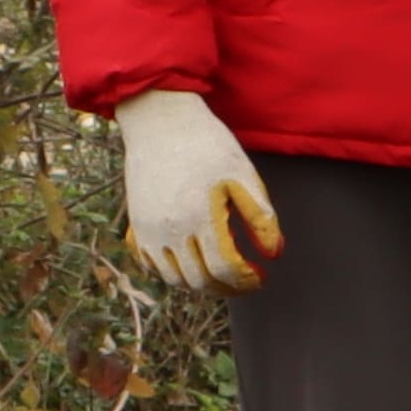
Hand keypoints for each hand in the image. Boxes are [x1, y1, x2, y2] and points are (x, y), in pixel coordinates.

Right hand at [116, 90, 284, 292]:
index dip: (247, 280)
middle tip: (246, 280)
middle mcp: (168, 229)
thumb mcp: (243, 175)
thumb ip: (261, 217)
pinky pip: (151, 266)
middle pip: (199, 280)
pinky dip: (173, 273)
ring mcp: (147, 230)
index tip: (261, 276)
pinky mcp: (135, 226)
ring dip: (201, 284)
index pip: (225, 269)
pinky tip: (193, 261)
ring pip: (173, 279)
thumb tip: (274, 255)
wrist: (161, 123)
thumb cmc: (208, 145)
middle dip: (227, 287)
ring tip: (222, 273)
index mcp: (199, 216)